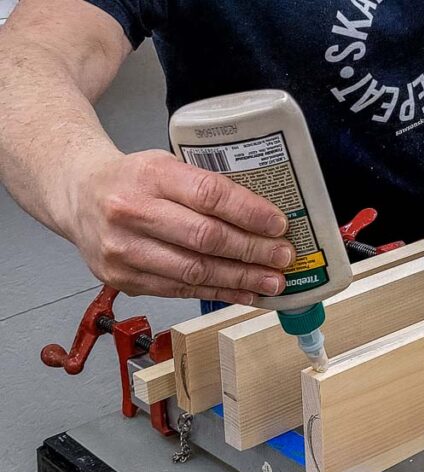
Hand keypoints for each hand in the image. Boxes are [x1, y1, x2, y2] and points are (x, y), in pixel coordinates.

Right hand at [61, 150, 295, 303]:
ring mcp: (123, 249)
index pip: (209, 194)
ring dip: (241, 279)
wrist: (77, 194)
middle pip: (205, 237)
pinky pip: (180, 290)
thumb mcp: (167, 164)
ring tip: (272, 281)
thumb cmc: (132, 179)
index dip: (250, 213)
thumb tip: (264, 217)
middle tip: (283, 257)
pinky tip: (244, 292)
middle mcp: (131, 211)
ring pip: (194, 271)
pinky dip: (218, 292)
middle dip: (252, 251)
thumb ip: (207, 187)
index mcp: (150, 174)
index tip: (279, 224)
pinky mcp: (122, 278)